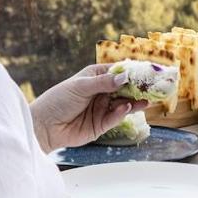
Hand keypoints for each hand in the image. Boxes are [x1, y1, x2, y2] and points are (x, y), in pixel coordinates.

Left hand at [29, 63, 147, 151]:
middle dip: (138, 88)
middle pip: (125, 89)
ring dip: (135, 102)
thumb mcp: (80, 86)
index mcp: (95, 77)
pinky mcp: (101, 124)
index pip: (118, 72)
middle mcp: (101, 92)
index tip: (148, 70)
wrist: (43, 126)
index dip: (133, 71)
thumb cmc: (57, 100)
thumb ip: (104, 83)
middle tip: (154, 87)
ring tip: (146, 100)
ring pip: (124, 104)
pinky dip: (122, 113)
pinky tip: (126, 108)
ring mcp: (102, 108)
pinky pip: (115, 117)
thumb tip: (124, 77)